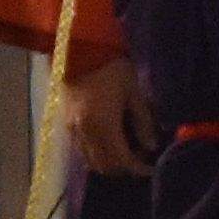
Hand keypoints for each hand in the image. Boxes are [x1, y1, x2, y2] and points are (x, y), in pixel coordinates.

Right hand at [64, 57, 156, 179]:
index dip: (138, 168)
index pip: (121, 160)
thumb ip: (142, 121)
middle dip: (124, 168)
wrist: (79, 49)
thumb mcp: (133, 91)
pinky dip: (96, 153)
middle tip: (140, 158)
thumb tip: (151, 146)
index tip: (152, 169)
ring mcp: (72, 130)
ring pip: (91, 161)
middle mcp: (84, 133)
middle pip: (104, 166)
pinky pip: (81, 150)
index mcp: (103, 126)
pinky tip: (108, 141)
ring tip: (125, 149)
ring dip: (109, 162)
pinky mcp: (66, 124)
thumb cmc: (111, 67)